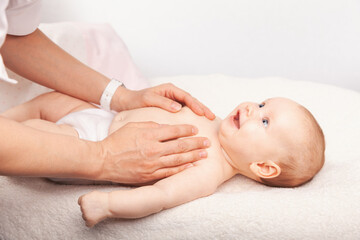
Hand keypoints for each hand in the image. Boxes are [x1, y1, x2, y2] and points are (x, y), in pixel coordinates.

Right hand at [96, 121, 210, 183]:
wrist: (103, 161)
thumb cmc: (117, 141)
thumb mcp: (133, 125)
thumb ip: (151, 125)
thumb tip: (167, 128)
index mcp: (150, 135)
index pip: (174, 131)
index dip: (187, 129)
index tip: (196, 129)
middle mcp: (153, 149)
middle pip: (180, 145)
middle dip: (196, 143)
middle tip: (207, 142)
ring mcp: (152, 164)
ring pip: (178, 159)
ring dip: (193, 156)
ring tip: (204, 154)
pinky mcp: (149, 175)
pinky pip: (169, 172)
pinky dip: (181, 168)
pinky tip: (191, 165)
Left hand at [112, 83, 215, 119]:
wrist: (128, 103)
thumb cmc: (137, 100)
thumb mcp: (148, 99)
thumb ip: (163, 102)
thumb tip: (178, 108)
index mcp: (170, 90)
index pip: (186, 97)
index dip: (195, 105)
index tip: (202, 113)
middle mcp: (174, 95)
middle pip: (192, 101)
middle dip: (202, 109)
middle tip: (212, 117)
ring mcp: (174, 102)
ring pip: (190, 107)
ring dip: (200, 113)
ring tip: (210, 121)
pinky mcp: (172, 110)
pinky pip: (184, 113)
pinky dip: (192, 118)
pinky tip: (197, 125)